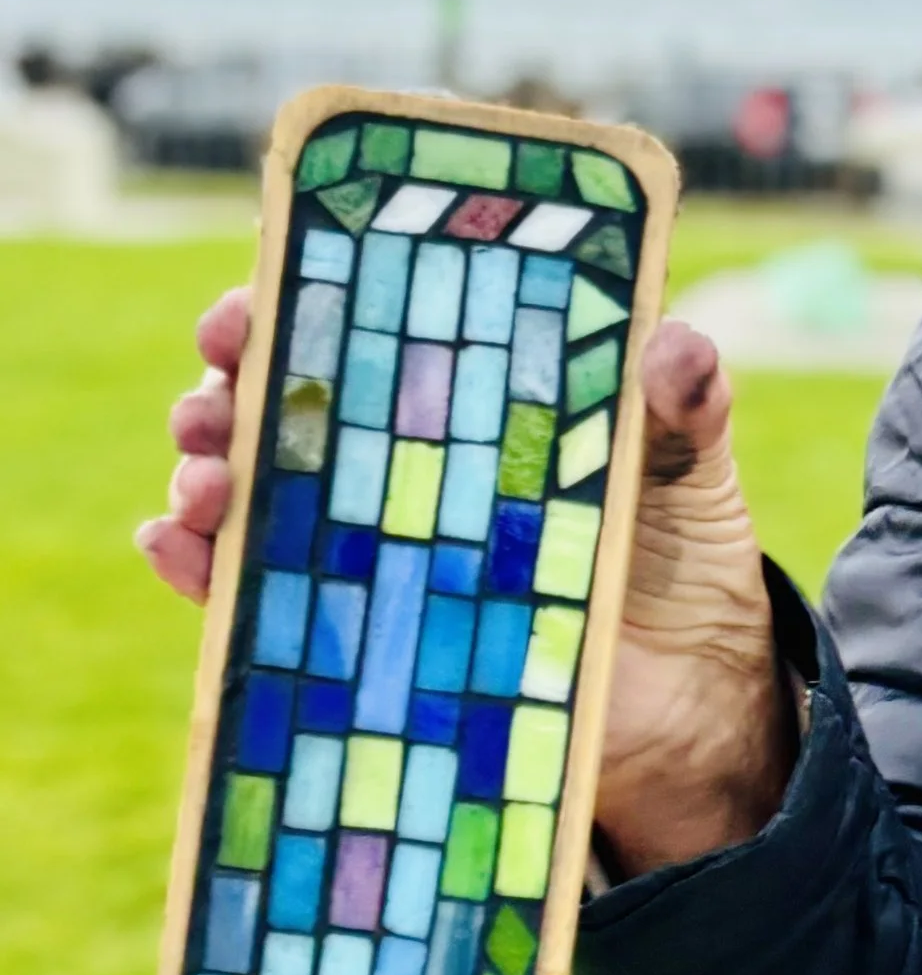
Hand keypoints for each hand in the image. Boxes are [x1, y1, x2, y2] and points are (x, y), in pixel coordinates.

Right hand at [139, 294, 791, 880]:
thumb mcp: (690, 460)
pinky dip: (201, 573)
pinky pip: (258, 600)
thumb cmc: (682, 548)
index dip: (303, 293)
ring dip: (206, 473)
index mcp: (473, 395)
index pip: (369, 324)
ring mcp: (379, 546)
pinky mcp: (369, 634)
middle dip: (230, 381)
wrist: (691, 691)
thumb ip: (687, 400)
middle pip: (286, 401)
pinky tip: (176, 548)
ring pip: (254, 494)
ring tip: (204, 478)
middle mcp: (406, 461)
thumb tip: (676, 348)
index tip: (266, 283)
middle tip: (220, 379)